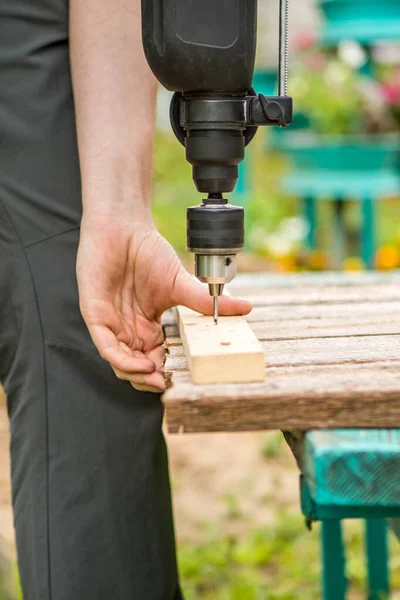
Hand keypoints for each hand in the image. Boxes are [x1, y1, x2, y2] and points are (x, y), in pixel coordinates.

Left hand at [77, 215, 251, 391]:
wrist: (124, 228)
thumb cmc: (148, 252)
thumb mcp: (181, 284)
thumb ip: (206, 302)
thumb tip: (246, 307)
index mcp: (147, 326)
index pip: (155, 359)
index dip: (167, 371)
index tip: (182, 379)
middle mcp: (128, 329)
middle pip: (136, 368)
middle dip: (150, 380)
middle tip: (168, 383)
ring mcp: (111, 324)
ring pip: (120, 363)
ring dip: (137, 375)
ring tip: (157, 376)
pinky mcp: (96, 316)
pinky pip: (106, 347)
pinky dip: (122, 360)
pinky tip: (141, 364)